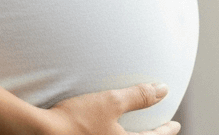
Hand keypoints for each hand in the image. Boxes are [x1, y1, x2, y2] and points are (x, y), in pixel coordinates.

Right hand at [42, 82, 179, 134]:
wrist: (42, 132)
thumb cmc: (77, 118)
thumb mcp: (111, 101)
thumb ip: (138, 96)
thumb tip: (163, 89)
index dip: (166, 130)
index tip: (175, 124)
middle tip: (159, 129)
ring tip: (133, 128)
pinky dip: (113, 134)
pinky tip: (106, 128)